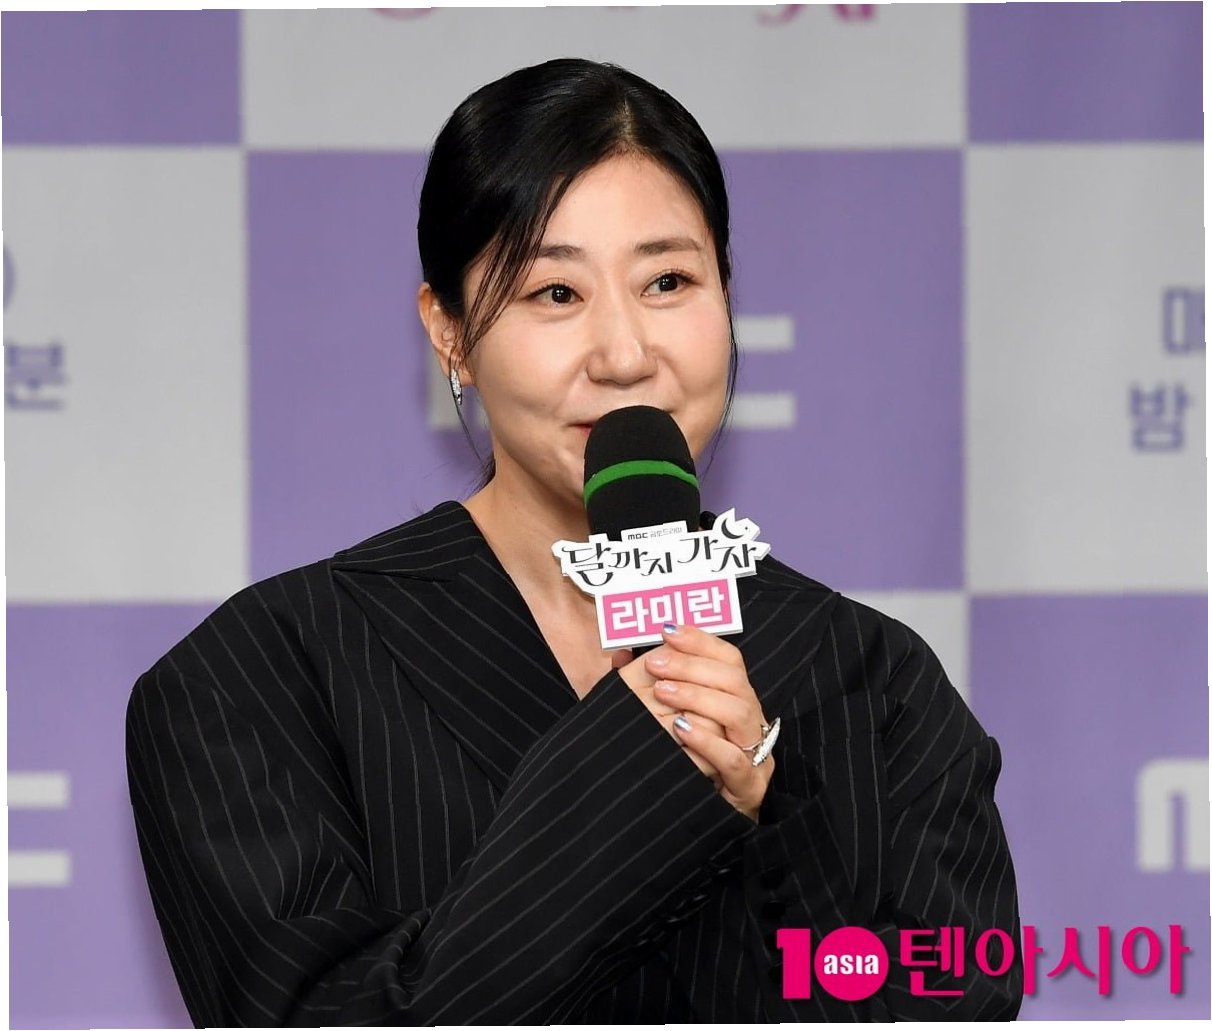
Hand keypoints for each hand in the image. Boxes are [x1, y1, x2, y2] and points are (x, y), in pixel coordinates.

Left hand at [618, 625, 775, 820]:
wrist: (693, 819)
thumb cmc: (678, 762)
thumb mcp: (660, 719)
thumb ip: (645, 685)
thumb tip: (620, 654)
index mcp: (735, 699)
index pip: (729, 658)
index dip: (701, 640)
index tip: (667, 631)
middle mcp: (750, 721)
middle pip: (734, 679)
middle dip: (692, 665)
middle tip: (653, 664)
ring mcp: (755, 753)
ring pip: (740, 712)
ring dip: (699, 696)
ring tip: (662, 692)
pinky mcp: (749, 786)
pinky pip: (735, 759)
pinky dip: (708, 741)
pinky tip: (680, 730)